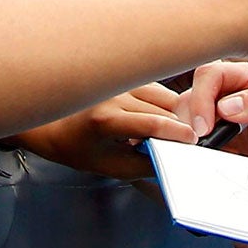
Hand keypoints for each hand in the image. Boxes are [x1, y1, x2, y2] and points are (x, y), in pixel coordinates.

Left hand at [17, 83, 195, 176]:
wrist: (55, 130)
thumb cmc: (79, 151)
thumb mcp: (113, 168)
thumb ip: (146, 164)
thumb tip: (175, 158)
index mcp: (106, 120)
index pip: (151, 123)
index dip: (176, 132)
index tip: (191, 140)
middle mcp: (112, 96)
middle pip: (162, 108)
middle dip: (176, 126)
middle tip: (180, 142)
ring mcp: (116, 83)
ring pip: (162, 95)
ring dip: (170, 112)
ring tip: (159, 131)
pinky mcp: (121, 79)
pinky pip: (154, 88)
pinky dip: (160, 103)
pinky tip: (151, 115)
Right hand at [184, 61, 247, 160]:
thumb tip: (228, 105)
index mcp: (244, 79)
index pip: (211, 74)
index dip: (203, 98)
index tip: (207, 126)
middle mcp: (223, 92)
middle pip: (189, 93)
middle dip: (191, 119)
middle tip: (200, 141)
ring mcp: (209, 112)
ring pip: (180, 113)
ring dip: (185, 132)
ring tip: (203, 148)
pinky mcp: (200, 132)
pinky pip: (181, 131)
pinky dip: (183, 142)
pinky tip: (197, 152)